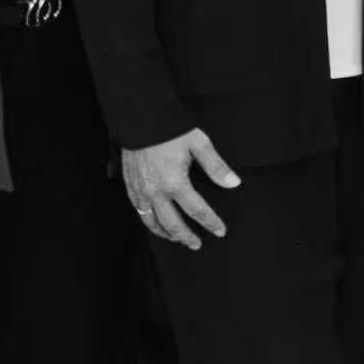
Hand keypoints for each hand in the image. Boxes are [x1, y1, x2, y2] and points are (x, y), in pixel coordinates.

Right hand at [121, 129, 238, 247]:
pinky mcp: (130, 186)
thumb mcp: (199, 144)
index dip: (211, 223)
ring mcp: (140, 191)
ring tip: (177, 239)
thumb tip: (234, 183)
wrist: (139, 119)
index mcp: (175, 183)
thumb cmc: (171, 130)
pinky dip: (148, 222)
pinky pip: (139, 211)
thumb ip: (216, 166)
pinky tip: (155, 223)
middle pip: (173, 224)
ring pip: (152, 222)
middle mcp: (156, 192)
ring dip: (165, 233)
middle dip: (186, 237)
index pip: (197, 211)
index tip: (220, 231)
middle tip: (197, 245)